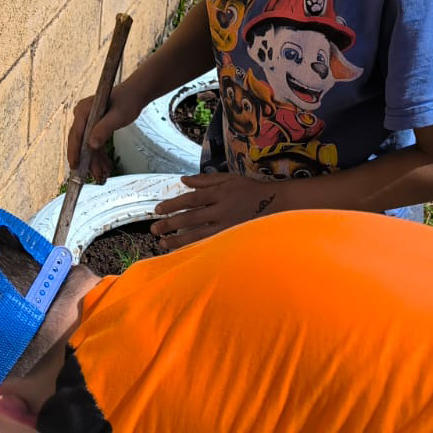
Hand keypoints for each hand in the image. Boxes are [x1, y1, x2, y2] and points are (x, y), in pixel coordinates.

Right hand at [65, 84, 145, 182]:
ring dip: (94, 160)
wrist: (135, 94)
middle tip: (92, 176)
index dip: (74, 152)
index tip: (75, 166)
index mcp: (84, 110)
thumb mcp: (118, 116)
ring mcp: (87, 121)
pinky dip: (98, 154)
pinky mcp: (93, 126)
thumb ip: (104, 129)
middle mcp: (82, 115)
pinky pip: (93, 143)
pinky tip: (104, 166)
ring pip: (87, 145)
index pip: (75, 134)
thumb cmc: (127, 101)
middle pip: (80, 142)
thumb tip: (91, 145)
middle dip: (86, 160)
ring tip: (101, 174)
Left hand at [151, 174, 281, 249]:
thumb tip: (183, 180)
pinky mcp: (234, 238)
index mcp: (221, 193)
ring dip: (178, 241)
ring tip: (162, 244)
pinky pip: (210, 245)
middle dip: (170, 224)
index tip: (158, 210)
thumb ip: (205, 180)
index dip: (173, 205)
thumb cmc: (250, 190)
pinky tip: (183, 253)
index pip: (191, 199)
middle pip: (191, 219)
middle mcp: (223, 210)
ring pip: (199, 236)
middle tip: (154, 229)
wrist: (278, 204)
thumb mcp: (230, 179)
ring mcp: (228, 227)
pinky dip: (195, 249)